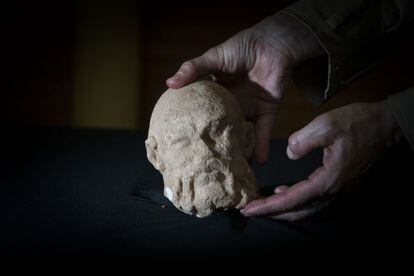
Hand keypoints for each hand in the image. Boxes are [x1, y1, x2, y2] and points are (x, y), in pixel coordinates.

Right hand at [166, 13, 322, 162]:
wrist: (273, 44)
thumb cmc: (241, 48)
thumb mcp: (214, 58)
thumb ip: (194, 69)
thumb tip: (169, 83)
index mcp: (215, 95)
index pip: (202, 114)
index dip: (194, 128)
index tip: (184, 145)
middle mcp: (231, 106)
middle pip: (221, 130)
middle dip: (215, 146)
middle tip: (205, 165)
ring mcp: (248, 111)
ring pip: (241, 136)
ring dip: (238, 152)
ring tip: (229, 171)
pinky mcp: (266, 113)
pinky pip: (263, 133)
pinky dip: (262, 147)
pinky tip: (258, 162)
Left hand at [241, 101, 401, 220]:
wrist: (385, 124)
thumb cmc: (357, 123)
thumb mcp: (327, 125)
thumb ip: (303, 140)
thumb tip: (289, 153)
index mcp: (327, 180)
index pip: (292, 200)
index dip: (268, 206)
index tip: (248, 209)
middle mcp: (331, 190)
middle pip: (297, 211)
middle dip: (272, 212)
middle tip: (250, 210)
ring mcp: (336, 188)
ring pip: (305, 207)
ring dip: (284, 208)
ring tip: (264, 204)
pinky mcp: (338, 181)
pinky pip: (313, 198)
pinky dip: (296, 199)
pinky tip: (284, 191)